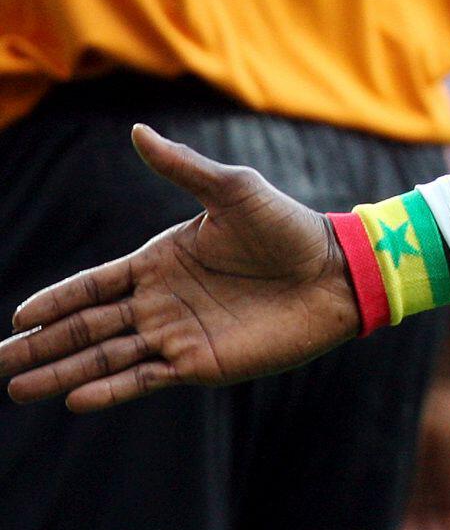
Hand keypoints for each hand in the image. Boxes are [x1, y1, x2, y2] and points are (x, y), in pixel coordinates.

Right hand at [0, 124, 360, 409]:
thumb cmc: (288, 226)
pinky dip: (111, 390)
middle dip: (42, 344)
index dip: (55, 301)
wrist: (337, 271)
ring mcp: (178, 334)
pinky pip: (146, 378)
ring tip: (18, 387)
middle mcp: (161, 301)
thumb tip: (137, 131)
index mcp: (160, 261)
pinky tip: (76, 398)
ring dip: (63, 372)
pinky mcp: (202, 362)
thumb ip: (182, 168)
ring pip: (106, 357)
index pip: (93, 285)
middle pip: (87, 326)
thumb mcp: (233, 190)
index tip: (17, 317)